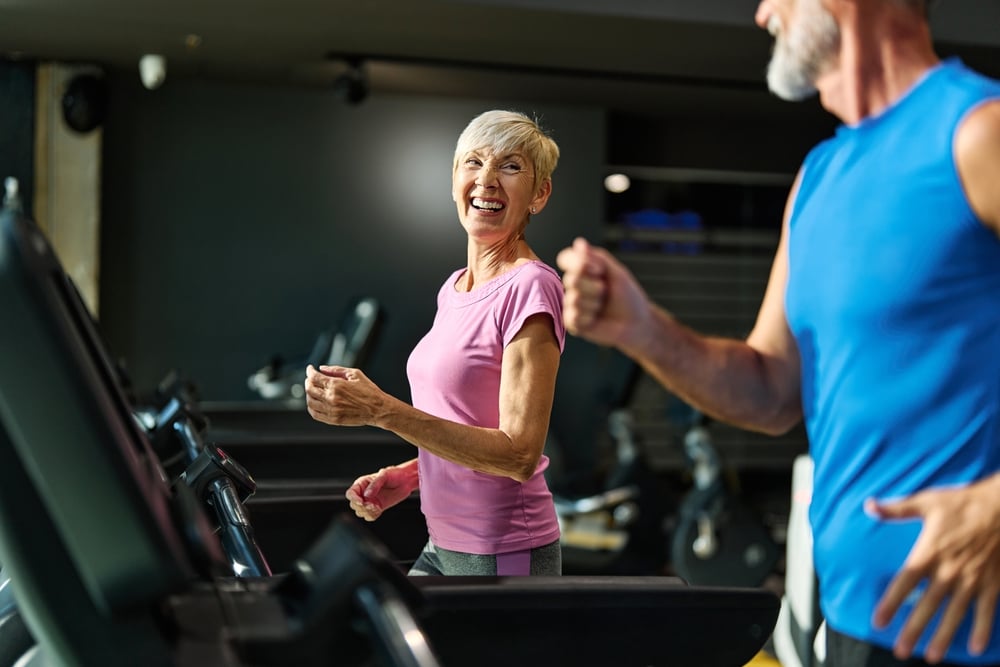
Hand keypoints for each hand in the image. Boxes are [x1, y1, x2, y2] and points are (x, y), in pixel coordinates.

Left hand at [304, 364, 384, 426]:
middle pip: (309, 389)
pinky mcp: (333, 420)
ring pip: (310, 402)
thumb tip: (322, 368)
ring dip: (309, 394)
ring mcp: (331, 410)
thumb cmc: (369, 391)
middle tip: (311, 379)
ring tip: (313, 390)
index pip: (314, 377)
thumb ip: (336, 370)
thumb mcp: (355, 374)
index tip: (310, 369)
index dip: (310, 371)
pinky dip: (311, 407)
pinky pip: (315, 414)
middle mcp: (331, 398)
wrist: (378, 409)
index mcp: (336, 385)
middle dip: (308, 381)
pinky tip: (315, 402)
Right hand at [345, 465, 417, 521]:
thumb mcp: (384, 475)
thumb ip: (375, 484)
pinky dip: (373, 515)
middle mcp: (364, 493)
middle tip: (372, 505)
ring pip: (360, 512)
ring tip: (377, 506)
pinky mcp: (376, 508)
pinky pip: (369, 516)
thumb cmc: (394, 474)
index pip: (351, 493)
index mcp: (362, 484)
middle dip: (362, 507)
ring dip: (367, 512)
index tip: (362, 502)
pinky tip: (379, 509)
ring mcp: (369, 501)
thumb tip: (367, 495)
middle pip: (354, 505)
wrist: (405, 481)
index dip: (354, 499)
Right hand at [556, 237, 651, 350]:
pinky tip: (596, 319)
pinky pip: (573, 316)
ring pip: (573, 299)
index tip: (599, 270)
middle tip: (605, 292)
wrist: (637, 322)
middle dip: (593, 286)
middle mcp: (575, 286)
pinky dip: (589, 317)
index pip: (566, 258)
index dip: (580, 263)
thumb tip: (579, 242)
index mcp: (583, 270)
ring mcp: (572, 304)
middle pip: (571, 279)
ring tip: (602, 307)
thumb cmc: (628, 297)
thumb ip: (597, 257)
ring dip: (594, 303)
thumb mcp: (616, 272)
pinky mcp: (572, 322)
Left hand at [870, 476, 999, 662]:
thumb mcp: (927, 502)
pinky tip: (975, 649)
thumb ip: (896, 509)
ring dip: (943, 636)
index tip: (878, 621)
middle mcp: (949, 571)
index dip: (891, 602)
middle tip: (901, 651)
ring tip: (932, 657)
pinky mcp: (993, 583)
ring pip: (955, 614)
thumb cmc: (963, 503)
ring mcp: (973, 580)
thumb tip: (868, 505)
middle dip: (914, 630)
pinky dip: (982, 630)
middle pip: (927, 605)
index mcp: (930, 552)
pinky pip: (988, 611)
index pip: (905, 582)